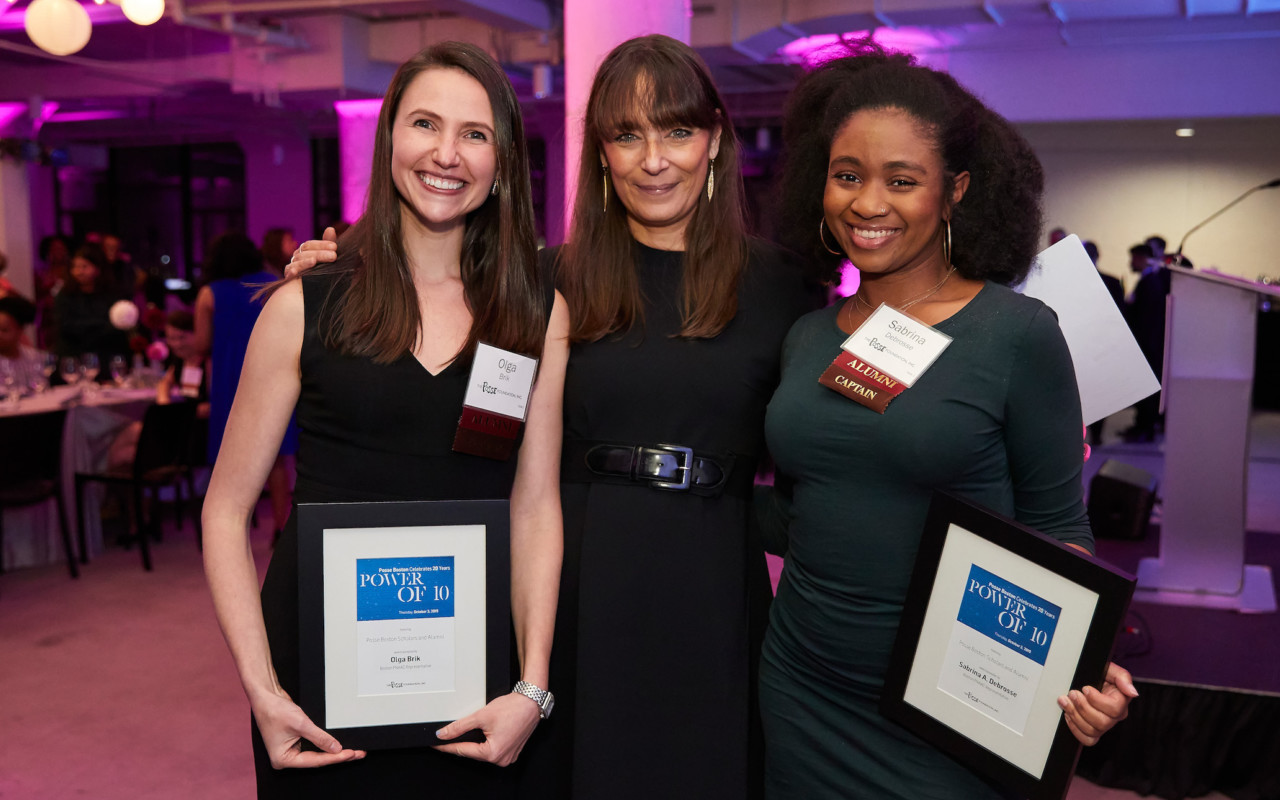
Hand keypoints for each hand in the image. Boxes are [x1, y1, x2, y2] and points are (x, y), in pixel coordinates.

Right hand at [251, 688, 365, 768]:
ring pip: (317, 754)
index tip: (351, 753)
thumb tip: (336, 748)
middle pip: (317, 760)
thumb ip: (320, 738)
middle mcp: (286, 758)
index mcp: (283, 759)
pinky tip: (339, 745)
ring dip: (334, 752)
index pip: (315, 761)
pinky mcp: (295, 742)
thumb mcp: (301, 724)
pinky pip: (314, 746)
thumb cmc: (274, 710)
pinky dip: (326, 745)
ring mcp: (290, 750)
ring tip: (353, 751)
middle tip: (357, 753)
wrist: (266, 696)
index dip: (335, 758)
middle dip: (338, 756)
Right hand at [284, 226, 338, 278]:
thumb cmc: (325, 275)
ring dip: (307, 261)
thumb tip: (330, 229)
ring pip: (298, 261)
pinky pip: (289, 272)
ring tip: (315, 261)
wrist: (317, 298)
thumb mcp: (329, 259)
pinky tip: (295, 272)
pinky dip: (292, 271)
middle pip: (305, 251)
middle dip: (320, 253)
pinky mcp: (288, 278)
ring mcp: (291, 268)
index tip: (335, 247)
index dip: (322, 244)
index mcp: (305, 252)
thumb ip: (328, 245)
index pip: (310, 245)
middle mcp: (297, 258)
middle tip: (334, 256)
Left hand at [432, 692, 540, 766]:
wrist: (531, 701)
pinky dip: (485, 742)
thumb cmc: (512, 708)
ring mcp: (508, 756)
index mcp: (493, 753)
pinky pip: (492, 749)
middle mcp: (501, 759)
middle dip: (461, 743)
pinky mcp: (511, 751)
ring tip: (465, 732)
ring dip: (473, 743)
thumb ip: (459, 727)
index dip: (446, 746)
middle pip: (473, 753)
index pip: (463, 751)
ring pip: (482, 751)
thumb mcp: (480, 716)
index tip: (435, 744)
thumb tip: (444, 734)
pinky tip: (481, 733)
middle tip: (446, 736)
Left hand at [1058, 661, 1137, 745]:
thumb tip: (1132, 691)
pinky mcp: (1093, 732)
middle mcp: (1114, 717)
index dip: (1097, 700)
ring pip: (1092, 731)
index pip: (1114, 709)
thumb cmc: (1099, 675)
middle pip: (1102, 722)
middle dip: (1083, 707)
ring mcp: (1103, 726)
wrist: (1088, 680)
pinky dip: (1075, 728)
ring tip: (1065, 701)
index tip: (1085, 688)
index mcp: (1121, 702)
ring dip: (1075, 715)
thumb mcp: (1110, 669)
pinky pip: (1086, 739)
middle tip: (1072, 694)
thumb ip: (1122, 677)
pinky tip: (1068, 714)